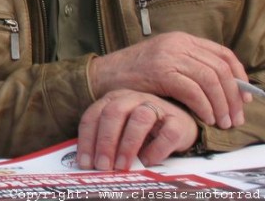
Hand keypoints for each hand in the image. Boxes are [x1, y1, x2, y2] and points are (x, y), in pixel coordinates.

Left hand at [77, 90, 198, 169]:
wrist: (180, 124)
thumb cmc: (143, 131)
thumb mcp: (120, 132)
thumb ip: (107, 143)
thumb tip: (92, 166)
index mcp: (113, 100)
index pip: (93, 116)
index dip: (87, 140)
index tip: (85, 163)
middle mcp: (132, 98)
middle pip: (114, 113)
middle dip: (105, 141)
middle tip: (102, 165)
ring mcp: (156, 106)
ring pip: (140, 118)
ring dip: (128, 144)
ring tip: (122, 166)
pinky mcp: (178, 121)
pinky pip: (167, 133)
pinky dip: (156, 149)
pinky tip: (147, 162)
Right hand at [88, 32, 248, 128]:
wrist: (103, 75)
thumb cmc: (134, 74)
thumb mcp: (165, 62)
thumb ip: (190, 67)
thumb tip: (223, 88)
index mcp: (182, 39)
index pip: (223, 54)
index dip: (240, 76)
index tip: (245, 98)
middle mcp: (178, 43)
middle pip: (220, 68)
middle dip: (233, 96)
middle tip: (235, 117)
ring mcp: (169, 55)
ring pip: (210, 80)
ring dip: (221, 105)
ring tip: (222, 122)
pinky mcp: (160, 71)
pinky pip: (193, 90)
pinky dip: (204, 106)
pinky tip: (205, 118)